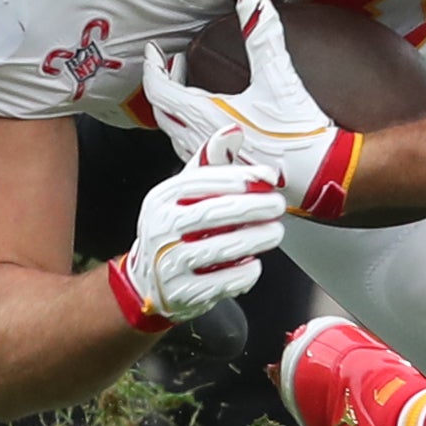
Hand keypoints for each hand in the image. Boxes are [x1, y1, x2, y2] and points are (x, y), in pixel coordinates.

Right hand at [106, 136, 286, 331]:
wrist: (148, 281)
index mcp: (161, 198)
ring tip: (275, 232)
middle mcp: (160, 228)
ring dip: (256, 238)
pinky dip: (245, 272)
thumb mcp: (184, 192)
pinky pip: (223, 281)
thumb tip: (234, 131)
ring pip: (221, 248)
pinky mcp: (182, 293)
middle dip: (253, 207)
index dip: (239, 178)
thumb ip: (210, 162)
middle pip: (214, 213)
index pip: (201, 181)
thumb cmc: (177, 228)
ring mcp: (168, 263)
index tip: (267, 178)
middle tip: (277, 205)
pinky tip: (255, 263)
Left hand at [142, 0, 362, 219]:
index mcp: (204, 116)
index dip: (153, 66)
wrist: (319, 176)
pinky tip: (211, 126)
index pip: (159, 89)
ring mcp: (210, 160)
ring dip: (176, 109)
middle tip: (176, 65)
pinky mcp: (224, 173)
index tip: (154, 51)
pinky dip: (190, 131)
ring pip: (175, 134)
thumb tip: (253, 2)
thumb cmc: (297, 135)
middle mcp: (199, 141)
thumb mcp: (279, 78)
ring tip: (190, 92)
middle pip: (162, 111)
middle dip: (165, 83)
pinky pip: (191, 150)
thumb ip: (263, 35)